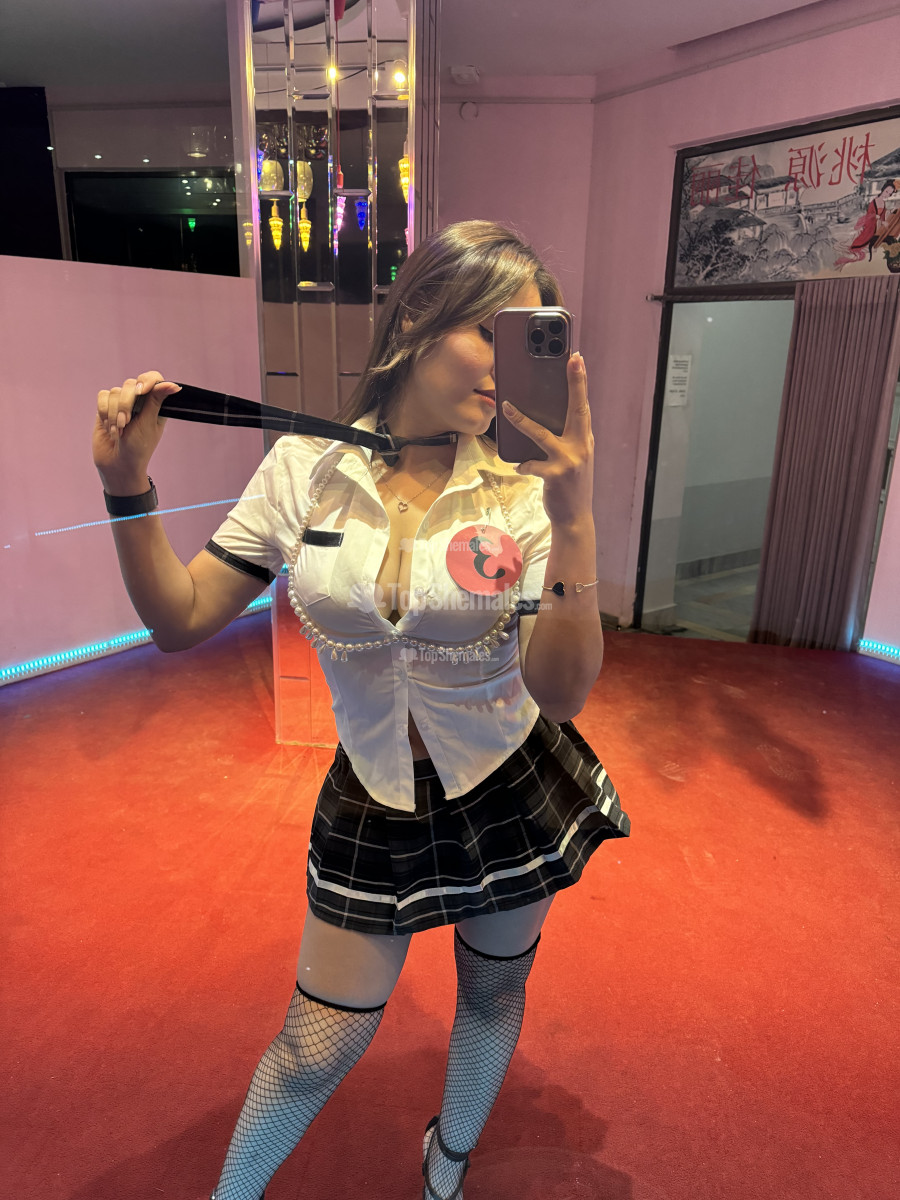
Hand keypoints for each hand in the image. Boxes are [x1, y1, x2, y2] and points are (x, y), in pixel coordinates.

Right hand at [93, 372, 180, 492]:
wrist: (118, 465)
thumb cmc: (138, 448)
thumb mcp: (149, 424)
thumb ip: (156, 401)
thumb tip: (174, 385)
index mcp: (155, 404)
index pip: (153, 379)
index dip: (147, 381)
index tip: (142, 391)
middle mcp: (139, 401)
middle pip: (130, 384)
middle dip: (126, 405)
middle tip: (126, 424)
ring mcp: (121, 403)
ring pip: (114, 392)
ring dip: (115, 414)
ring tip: (119, 432)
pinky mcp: (106, 408)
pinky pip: (102, 397)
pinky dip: (105, 412)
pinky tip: (110, 427)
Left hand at [501, 352, 593, 526]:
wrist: (576, 517)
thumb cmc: (570, 486)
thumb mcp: (574, 459)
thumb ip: (566, 439)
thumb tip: (543, 418)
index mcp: (585, 440)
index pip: (583, 406)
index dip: (580, 382)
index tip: (577, 359)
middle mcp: (582, 447)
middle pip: (577, 410)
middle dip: (574, 384)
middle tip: (570, 359)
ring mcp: (570, 461)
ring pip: (542, 434)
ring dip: (522, 421)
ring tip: (507, 409)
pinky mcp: (555, 475)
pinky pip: (531, 464)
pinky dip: (524, 464)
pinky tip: (521, 466)